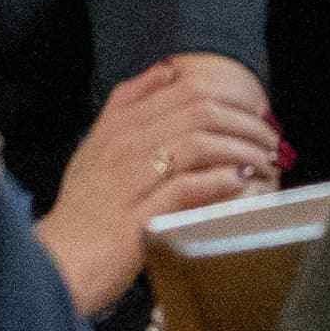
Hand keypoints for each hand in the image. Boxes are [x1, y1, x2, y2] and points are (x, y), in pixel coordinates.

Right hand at [35, 53, 293, 316]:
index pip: (183, 88)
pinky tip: (240, 184)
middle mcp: (123, 144)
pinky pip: (188, 187)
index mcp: (117, 124)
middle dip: (244, 122)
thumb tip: (167, 69)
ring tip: (264, 162)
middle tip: (270, 140)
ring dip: (240, 149)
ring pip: (198, 143)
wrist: (59, 261)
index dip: (229, 95)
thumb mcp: (97, 145)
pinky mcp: (140, 215)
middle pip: (198, 111)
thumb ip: (127, 104)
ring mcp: (131, 178)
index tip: (254, 112)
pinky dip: (220, 182)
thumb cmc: (85, 208)